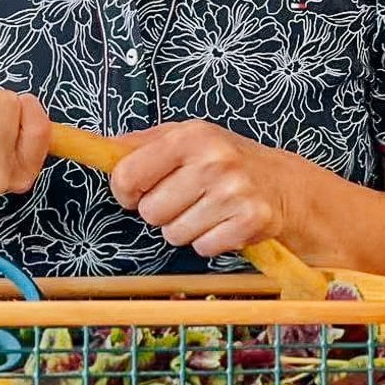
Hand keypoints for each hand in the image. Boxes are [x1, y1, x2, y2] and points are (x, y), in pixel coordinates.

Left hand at [109, 120, 296, 256]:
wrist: (285, 185)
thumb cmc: (226, 161)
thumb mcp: (186, 138)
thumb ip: (140, 144)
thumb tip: (99, 148)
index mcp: (190, 135)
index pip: (127, 176)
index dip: (127, 192)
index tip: (139, 191)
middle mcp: (214, 161)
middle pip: (149, 212)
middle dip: (162, 211)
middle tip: (187, 199)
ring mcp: (234, 192)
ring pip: (174, 234)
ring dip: (186, 228)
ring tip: (207, 210)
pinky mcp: (250, 221)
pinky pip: (203, 248)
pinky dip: (210, 242)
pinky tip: (224, 223)